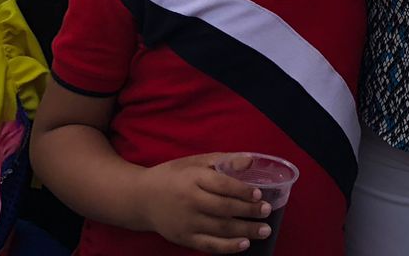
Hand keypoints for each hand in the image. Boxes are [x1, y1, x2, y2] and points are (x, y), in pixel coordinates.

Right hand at [141, 154, 271, 252]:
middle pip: (224, 208)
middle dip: (248, 211)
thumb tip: (251, 160)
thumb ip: (224, 160)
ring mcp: (186, 222)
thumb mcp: (195, 161)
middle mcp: (189, 201)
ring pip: (220, 228)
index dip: (242, 191)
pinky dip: (228, 247)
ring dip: (245, 230)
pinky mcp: (183, 238)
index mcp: (192, 178)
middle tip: (266, 211)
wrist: (142, 198)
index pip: (222, 185)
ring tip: (264, 229)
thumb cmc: (173, 176)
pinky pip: (209, 245)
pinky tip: (244, 244)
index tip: (259, 194)